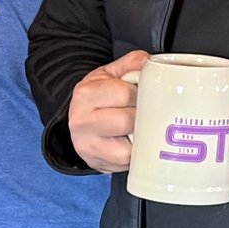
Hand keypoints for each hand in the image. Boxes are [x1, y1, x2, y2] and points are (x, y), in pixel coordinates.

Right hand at [67, 49, 149, 173]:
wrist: (78, 119)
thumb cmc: (98, 97)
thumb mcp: (110, 74)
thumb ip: (131, 63)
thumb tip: (150, 62)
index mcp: (86, 94)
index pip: (124, 94)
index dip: (142, 94)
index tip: (145, 95)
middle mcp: (82, 121)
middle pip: (126, 122)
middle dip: (143, 117)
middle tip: (146, 113)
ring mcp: (88, 146)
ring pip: (127, 150)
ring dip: (140, 140)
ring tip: (142, 131)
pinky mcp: (97, 164)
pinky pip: (126, 165)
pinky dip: (136, 156)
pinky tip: (136, 144)